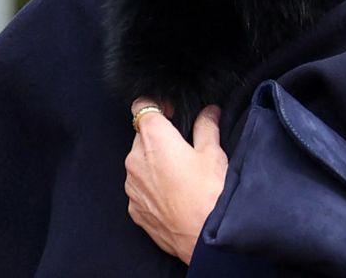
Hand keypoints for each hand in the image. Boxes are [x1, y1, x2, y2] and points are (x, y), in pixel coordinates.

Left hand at [125, 99, 227, 263]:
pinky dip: (152, 188)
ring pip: (139, 164)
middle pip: (141, 137)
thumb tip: (208, 112)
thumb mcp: (214, 155)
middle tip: (184, 152)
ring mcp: (131, 185)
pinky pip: (139, 189)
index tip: (171, 114)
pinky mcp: (133, 208)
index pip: (142, 106)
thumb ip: (207, 127)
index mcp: (153, 138)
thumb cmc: (210, 196)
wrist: (205, 240)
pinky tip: (174, 197)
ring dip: (154, 165)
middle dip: (159, 140)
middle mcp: (135, 158)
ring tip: (181, 179)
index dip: (156, 106)